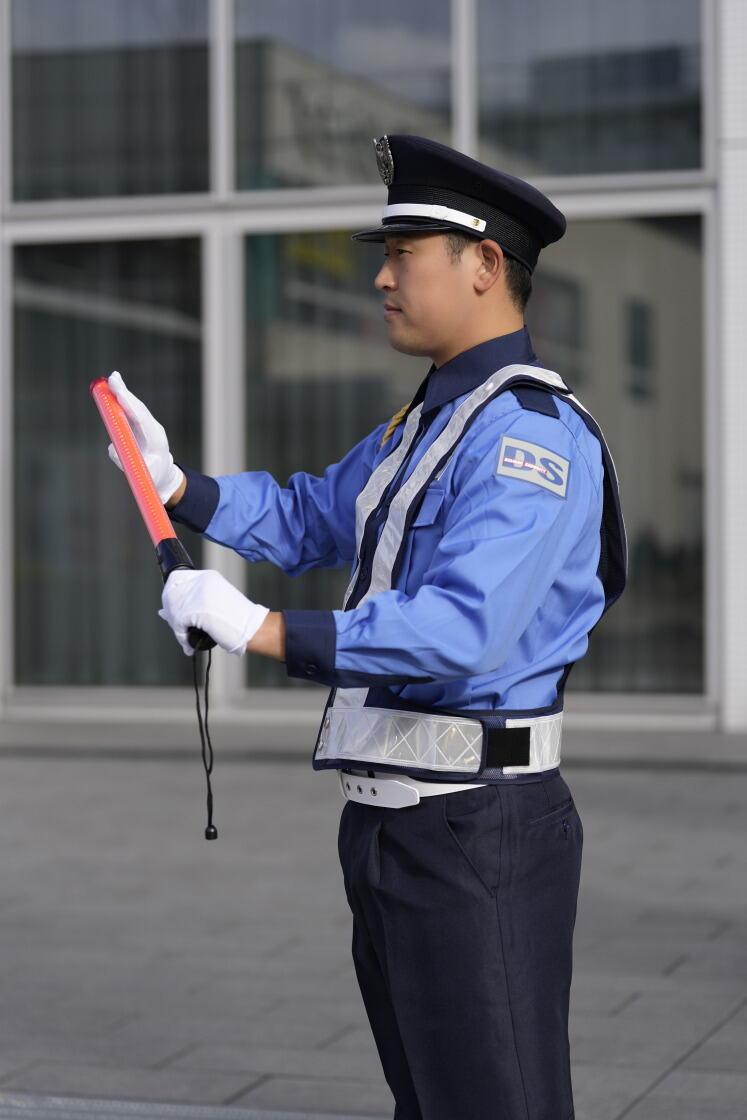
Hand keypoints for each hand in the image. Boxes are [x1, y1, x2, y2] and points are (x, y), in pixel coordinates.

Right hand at [107, 371, 184, 504]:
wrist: (163, 476)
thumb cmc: (154, 478)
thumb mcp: (144, 475)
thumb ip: (129, 463)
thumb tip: (113, 448)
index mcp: (156, 441)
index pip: (141, 419)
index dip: (129, 406)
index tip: (119, 393)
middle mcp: (154, 430)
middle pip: (138, 409)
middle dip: (124, 394)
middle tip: (112, 377)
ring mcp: (149, 427)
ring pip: (135, 408)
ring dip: (124, 393)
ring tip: (114, 378)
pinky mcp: (142, 427)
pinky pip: (132, 411)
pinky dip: (124, 400)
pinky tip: (117, 388)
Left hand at [159, 569, 268, 656]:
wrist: (250, 628)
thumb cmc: (238, 620)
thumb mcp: (215, 602)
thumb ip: (193, 603)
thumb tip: (162, 613)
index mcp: (207, 576)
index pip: (176, 578)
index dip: (171, 594)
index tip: (174, 607)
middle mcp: (200, 581)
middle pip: (170, 595)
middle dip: (172, 614)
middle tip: (182, 628)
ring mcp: (196, 595)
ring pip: (172, 611)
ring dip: (177, 627)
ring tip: (187, 637)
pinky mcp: (193, 610)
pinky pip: (178, 626)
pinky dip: (182, 638)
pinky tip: (189, 645)